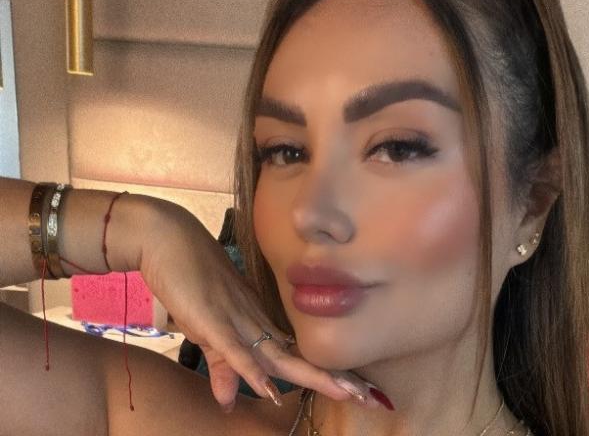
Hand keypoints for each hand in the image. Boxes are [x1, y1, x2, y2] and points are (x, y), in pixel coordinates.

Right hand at [136, 200, 377, 411]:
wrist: (168, 237)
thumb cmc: (189, 278)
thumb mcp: (206, 330)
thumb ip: (222, 364)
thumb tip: (230, 400)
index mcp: (255, 323)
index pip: (295, 355)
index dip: (325, 374)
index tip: (356, 388)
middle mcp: (253, 322)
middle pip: (298, 358)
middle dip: (333, 379)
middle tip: (370, 396)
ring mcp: (235, 319)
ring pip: (278, 355)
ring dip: (313, 376)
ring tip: (347, 393)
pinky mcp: (211, 319)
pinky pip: (234, 348)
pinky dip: (250, 370)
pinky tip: (271, 390)